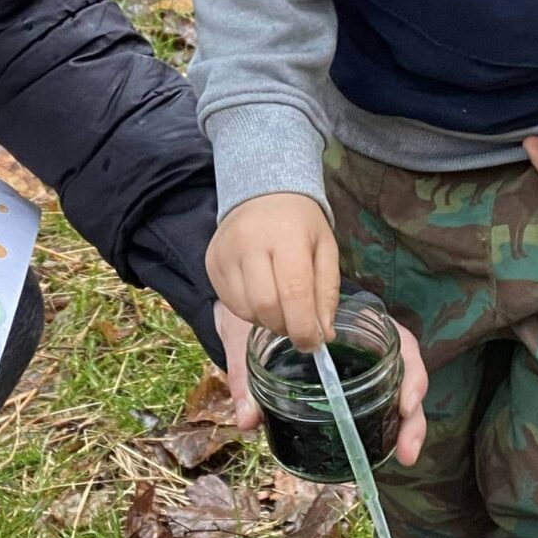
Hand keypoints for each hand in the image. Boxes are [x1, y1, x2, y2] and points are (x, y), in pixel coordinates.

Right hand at [207, 192, 340, 349]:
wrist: (263, 194)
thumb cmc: (301, 224)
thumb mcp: (326, 249)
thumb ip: (326, 292)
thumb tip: (324, 335)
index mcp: (287, 235)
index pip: (294, 293)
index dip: (304, 327)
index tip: (314, 344)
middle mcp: (250, 242)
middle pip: (266, 306)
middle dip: (285, 327)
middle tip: (297, 326)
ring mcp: (225, 253)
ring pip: (246, 309)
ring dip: (268, 321)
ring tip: (280, 307)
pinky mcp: (211, 263)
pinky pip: (231, 304)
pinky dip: (251, 312)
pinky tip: (262, 296)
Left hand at [218, 303, 429, 466]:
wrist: (253, 303)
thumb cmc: (262, 312)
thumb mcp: (251, 336)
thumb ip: (249, 375)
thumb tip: (247, 420)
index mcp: (354, 320)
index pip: (398, 340)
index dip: (410, 372)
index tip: (406, 404)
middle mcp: (367, 342)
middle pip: (406, 375)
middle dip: (412, 415)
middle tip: (406, 451)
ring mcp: (365, 363)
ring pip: (399, 391)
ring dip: (406, 425)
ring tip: (404, 456)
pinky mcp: (355, 382)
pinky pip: (382, 400)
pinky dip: (389, 425)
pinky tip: (390, 450)